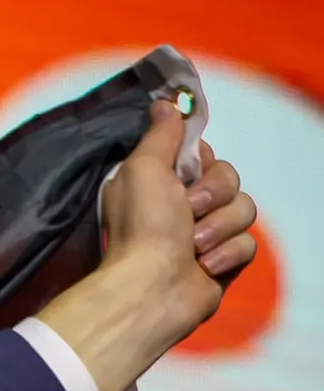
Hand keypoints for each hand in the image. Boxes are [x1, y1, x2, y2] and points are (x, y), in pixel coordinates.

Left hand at [37, 96, 258, 390]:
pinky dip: (227, 253)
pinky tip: (206, 265)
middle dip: (214, 193)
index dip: (201, 160)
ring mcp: (205, 232)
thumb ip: (160, 135)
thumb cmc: (142, 225)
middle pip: (229, 177)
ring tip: (194, 245)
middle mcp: (182, 203)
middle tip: (188, 210)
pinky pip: (248, 243)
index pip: (201, 153)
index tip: (189, 169)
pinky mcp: (223, 259)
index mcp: (160, 179)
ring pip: (244, 208)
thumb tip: (165, 103)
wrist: (152, 287)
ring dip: (220, 226)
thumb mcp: (143, 168)